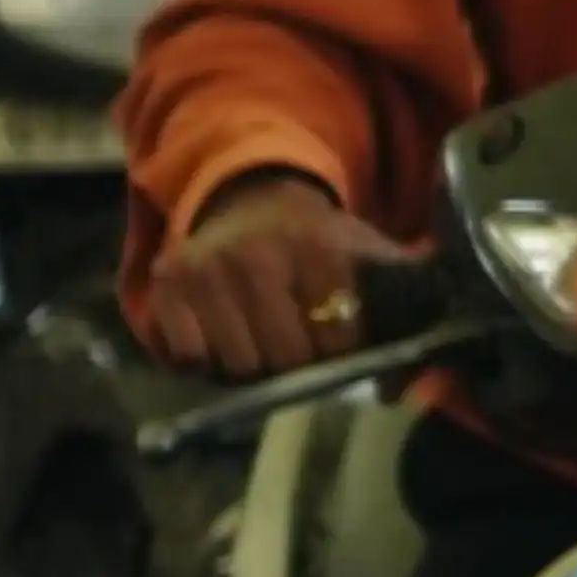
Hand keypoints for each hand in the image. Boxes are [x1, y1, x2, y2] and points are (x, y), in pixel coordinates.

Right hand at [147, 172, 423, 376]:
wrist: (253, 196)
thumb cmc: (320, 239)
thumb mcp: (369, 252)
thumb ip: (408, 299)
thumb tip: (407, 380)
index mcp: (316, 245)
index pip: (337, 337)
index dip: (343, 352)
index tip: (342, 345)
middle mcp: (255, 254)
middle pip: (285, 358)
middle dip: (300, 366)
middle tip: (302, 352)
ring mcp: (205, 268)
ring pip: (237, 364)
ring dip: (254, 367)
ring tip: (264, 344)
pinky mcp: (167, 281)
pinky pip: (188, 355)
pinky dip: (207, 360)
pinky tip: (224, 338)